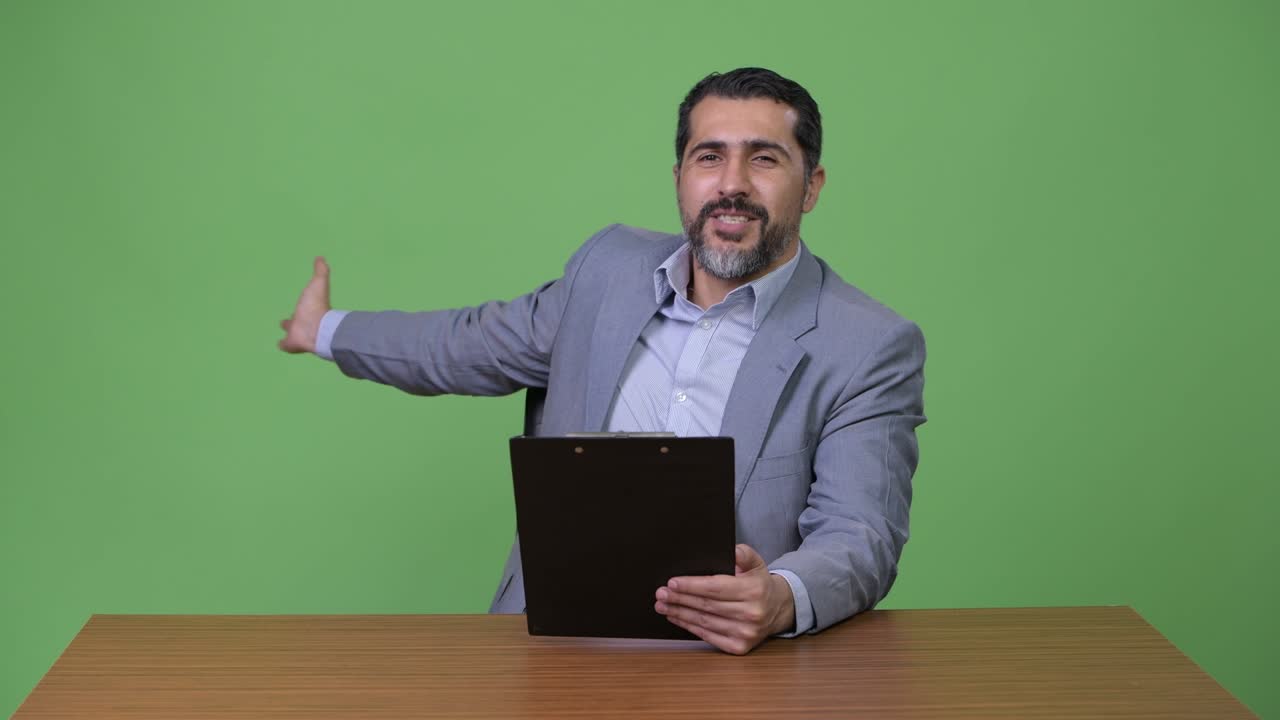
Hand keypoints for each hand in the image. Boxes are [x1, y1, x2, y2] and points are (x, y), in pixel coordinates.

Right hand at [278, 256, 330, 353]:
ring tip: (284, 331)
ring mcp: (297, 334)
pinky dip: (283, 344)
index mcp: (308, 310)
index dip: (300, 308)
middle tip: (285, 321)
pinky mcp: (292, 344)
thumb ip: (321, 271)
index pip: (302, 308)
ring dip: (288, 331)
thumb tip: (321, 258)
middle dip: (291, 321)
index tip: (298, 307)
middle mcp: (303, 323)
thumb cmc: (317, 306)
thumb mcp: (319, 284)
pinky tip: (280, 344)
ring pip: (291, 333)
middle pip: (295, 322)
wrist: (317, 328)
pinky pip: (286, 345)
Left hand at [654, 544, 795, 654]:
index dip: (692, 586)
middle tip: (661, 593)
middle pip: (707, 605)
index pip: (716, 588)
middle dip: (680, 599)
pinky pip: (708, 636)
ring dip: (680, 613)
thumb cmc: (759, 583)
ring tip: (663, 605)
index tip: (672, 583)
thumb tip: (731, 550)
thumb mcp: (756, 563)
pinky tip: (676, 617)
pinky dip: (689, 626)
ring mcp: (745, 633)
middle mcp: (751, 614)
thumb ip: (743, 554)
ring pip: (704, 622)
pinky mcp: (739, 647)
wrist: (777, 609)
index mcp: (754, 590)